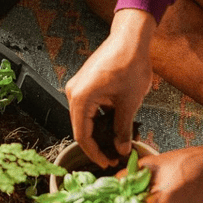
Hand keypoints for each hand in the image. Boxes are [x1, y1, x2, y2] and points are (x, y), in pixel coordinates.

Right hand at [65, 9, 155, 167]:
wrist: (129, 39)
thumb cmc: (129, 65)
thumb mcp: (129, 103)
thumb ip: (122, 129)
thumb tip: (121, 149)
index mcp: (80, 98)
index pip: (82, 136)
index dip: (95, 153)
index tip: (108, 163)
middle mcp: (73, 92)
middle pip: (80, 127)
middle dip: (97, 144)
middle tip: (114, 156)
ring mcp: (78, 86)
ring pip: (84, 118)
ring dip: (99, 131)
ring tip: (117, 142)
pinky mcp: (85, 83)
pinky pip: (88, 107)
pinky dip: (99, 118)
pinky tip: (114, 124)